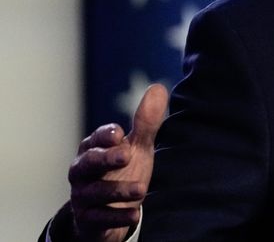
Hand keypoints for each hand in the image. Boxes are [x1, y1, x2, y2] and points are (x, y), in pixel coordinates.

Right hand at [68, 84, 167, 241]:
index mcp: (93, 149)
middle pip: (88, 163)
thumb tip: (158, 88)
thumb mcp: (137, 146)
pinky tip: (135, 215)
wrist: (108, 210)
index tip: (119, 133)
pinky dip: (116, 217)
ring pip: (94, 192)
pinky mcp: (88, 219)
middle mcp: (83, 171)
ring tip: (142, 189)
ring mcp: (83, 196)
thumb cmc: (122, 170)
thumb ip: (145, 121)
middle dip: (105, 158)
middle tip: (127, 154)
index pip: (96, 139)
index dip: (105, 136)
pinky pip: (98, 219)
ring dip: (118, 190)